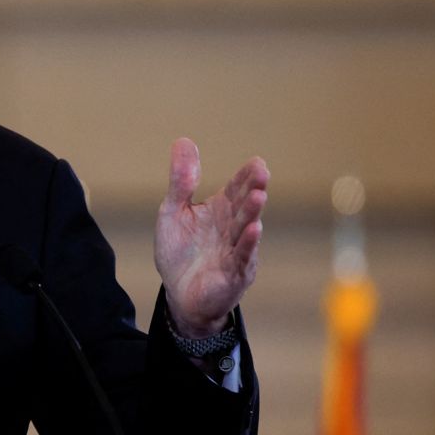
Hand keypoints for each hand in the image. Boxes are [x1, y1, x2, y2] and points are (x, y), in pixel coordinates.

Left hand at [154, 138, 267, 335]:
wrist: (179, 294)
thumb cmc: (180, 251)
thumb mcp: (173, 211)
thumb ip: (181, 181)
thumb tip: (184, 141)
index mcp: (220, 210)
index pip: (236, 188)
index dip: (245, 176)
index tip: (257, 162)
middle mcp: (233, 228)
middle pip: (245, 205)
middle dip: (253, 189)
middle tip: (262, 172)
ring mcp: (237, 250)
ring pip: (246, 229)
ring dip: (253, 213)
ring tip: (259, 196)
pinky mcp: (234, 274)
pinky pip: (242, 257)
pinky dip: (248, 245)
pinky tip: (254, 230)